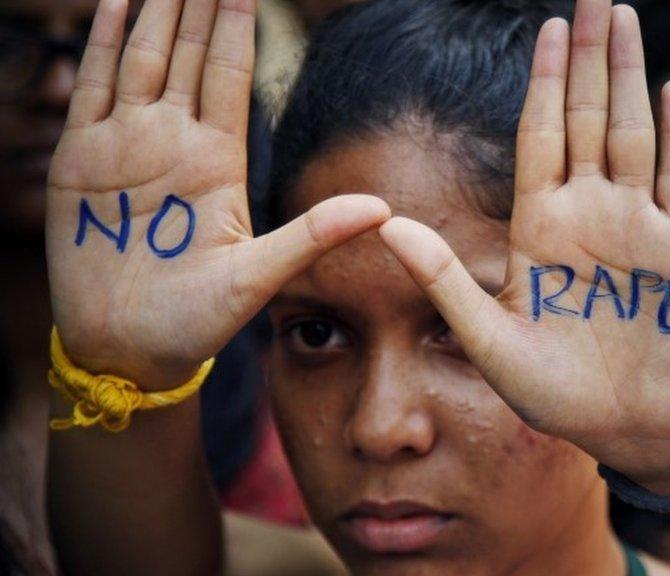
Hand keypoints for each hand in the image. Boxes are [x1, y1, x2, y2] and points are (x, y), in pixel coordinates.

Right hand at [46, 0, 388, 388]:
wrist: (130, 349)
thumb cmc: (197, 320)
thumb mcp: (260, 275)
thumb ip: (314, 234)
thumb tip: (383, 209)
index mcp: (218, 161)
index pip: (228, 76)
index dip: (236, 29)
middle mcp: (174, 142)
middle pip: (186, 55)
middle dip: (195, 5)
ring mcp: (126, 146)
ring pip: (141, 59)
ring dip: (152, 12)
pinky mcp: (82, 160)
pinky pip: (93, 89)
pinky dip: (101, 45)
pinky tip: (115, 3)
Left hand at [380, 0, 669, 490]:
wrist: (626, 423)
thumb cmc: (555, 392)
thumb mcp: (489, 342)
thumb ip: (443, 281)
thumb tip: (385, 224)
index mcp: (540, 226)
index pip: (541, 136)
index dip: (545, 82)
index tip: (546, 28)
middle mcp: (587, 213)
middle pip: (587, 118)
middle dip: (588, 57)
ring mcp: (635, 225)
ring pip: (632, 132)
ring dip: (629, 76)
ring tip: (623, 19)